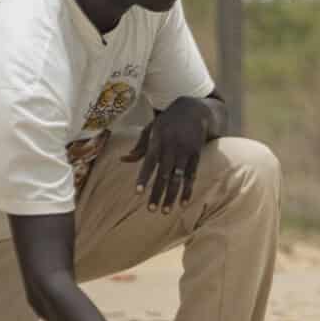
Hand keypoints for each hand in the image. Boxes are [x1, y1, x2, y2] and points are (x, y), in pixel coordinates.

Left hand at [121, 97, 211, 212]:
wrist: (193, 109)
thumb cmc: (167, 121)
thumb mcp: (151, 129)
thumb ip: (139, 146)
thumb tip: (123, 160)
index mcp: (158, 141)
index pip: (149, 163)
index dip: (144, 178)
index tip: (137, 193)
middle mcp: (172, 147)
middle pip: (164, 175)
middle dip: (157, 193)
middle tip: (151, 210)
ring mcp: (185, 151)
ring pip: (178, 178)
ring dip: (172, 196)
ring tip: (165, 211)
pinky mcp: (196, 154)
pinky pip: (192, 176)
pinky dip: (187, 190)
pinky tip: (183, 203)